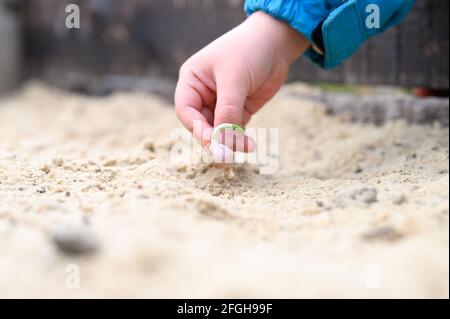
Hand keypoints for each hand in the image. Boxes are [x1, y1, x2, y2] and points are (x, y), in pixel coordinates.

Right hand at [175, 11, 309, 150]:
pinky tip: (249, 145)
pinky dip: (240, 139)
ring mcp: (221, 103)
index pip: (186, 111)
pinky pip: (234, 130)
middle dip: (214, 139)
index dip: (197, 129)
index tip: (212, 142)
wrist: (277, 42)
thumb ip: (227, 111)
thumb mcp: (234, 80)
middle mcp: (203, 94)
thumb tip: (222, 142)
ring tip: (243, 149)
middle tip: (225, 157)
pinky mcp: (239, 110)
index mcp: (192, 81)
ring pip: (218, 130)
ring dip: (229, 142)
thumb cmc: (249, 51)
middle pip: (201, 125)